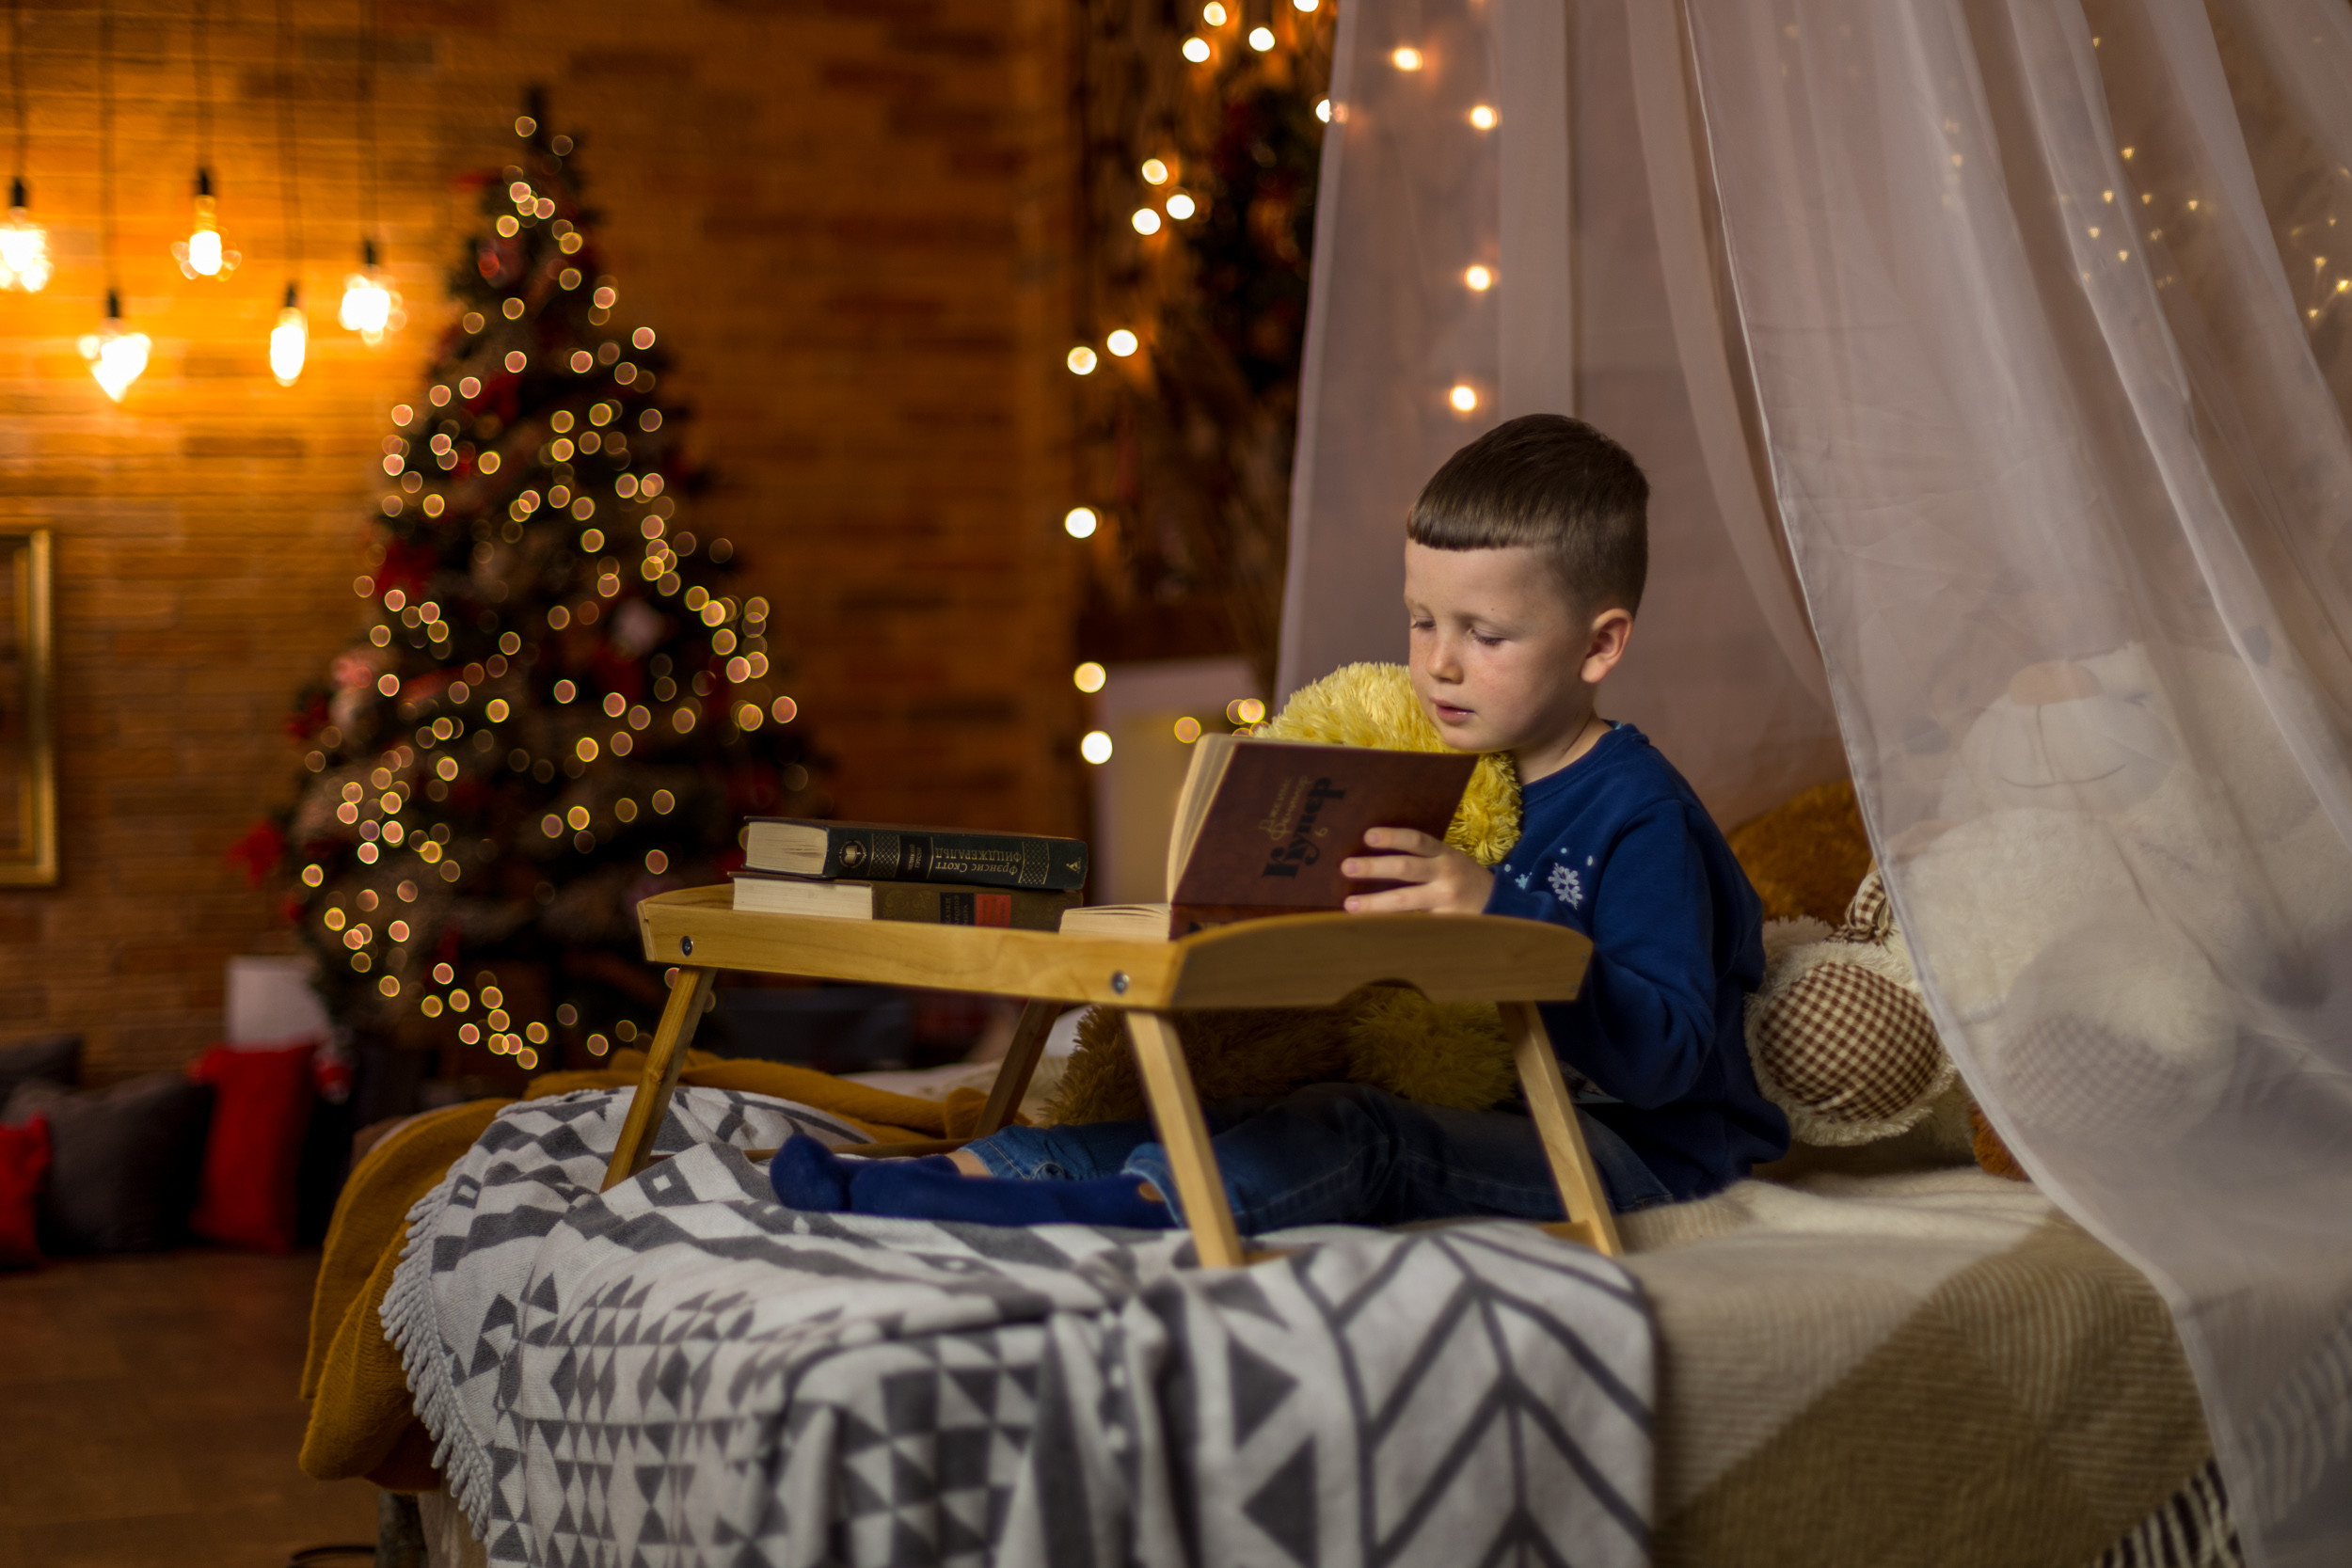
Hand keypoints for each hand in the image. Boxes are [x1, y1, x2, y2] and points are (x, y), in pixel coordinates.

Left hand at [1339, 827, 1493, 915]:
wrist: (1497, 905)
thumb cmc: (1460, 878)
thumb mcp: (1447, 861)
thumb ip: (1421, 858)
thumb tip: (1374, 856)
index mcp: (1444, 854)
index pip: (1416, 840)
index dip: (1392, 837)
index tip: (1366, 836)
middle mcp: (1445, 874)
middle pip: (1406, 868)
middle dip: (1374, 868)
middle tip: (1346, 867)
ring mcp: (1444, 901)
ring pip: (1405, 901)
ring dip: (1374, 903)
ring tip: (1350, 905)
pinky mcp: (1443, 924)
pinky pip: (1412, 925)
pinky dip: (1390, 926)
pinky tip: (1370, 929)